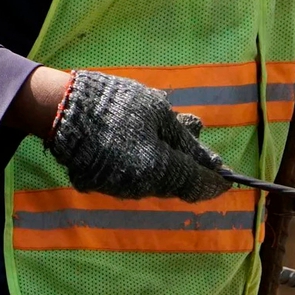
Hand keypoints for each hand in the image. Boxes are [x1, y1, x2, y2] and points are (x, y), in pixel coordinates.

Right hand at [43, 70, 231, 202]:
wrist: (65, 111)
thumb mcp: (158, 113)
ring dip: (166, 160)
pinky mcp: (104, 185)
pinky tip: (138, 136)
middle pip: (177, 182)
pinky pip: (134, 177)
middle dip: (189, 163)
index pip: (197, 185)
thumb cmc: (117, 105)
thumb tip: (212, 160)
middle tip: (193, 135)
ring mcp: (121, 189)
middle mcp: (142, 188)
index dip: (216, 181)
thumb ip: (185, 140)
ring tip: (163, 128)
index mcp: (160, 171)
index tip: (229, 176)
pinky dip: (143, 160)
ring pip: (156, 180)